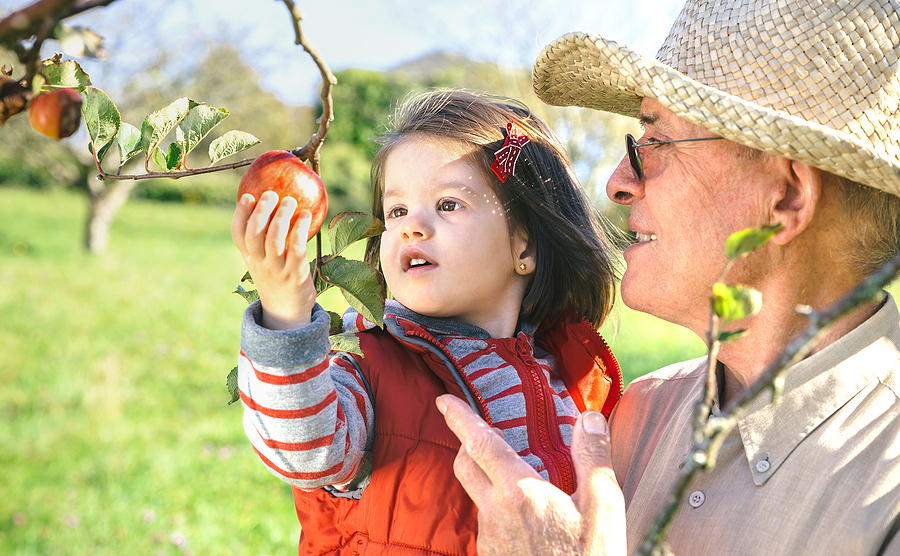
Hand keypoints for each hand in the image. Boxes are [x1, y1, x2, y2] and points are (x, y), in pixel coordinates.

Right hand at [232, 190, 317, 329]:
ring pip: (274, 239)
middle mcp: (260, 263)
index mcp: (250, 258)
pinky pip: (296, 248)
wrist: (287, 312)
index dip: (240, 215)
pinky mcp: (295, 274)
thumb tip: (275, 205)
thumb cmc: (277, 278)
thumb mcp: (264, 261)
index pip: (238, 235)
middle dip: (261, 211)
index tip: (247, 196)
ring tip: (290, 201)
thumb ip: (264, 239)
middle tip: (271, 194)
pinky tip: (306, 215)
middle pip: (255, 234)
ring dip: (281, 217)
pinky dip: (300, 229)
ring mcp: (277, 269)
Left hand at [437, 394, 625, 555]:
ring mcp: (490, 539)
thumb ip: (593, 457)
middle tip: (478, 433)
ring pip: (476, 496)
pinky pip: (487, 523)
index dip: (459, 417)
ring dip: (485, 479)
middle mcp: (495, 512)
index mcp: (519, 491)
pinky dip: (497, 508)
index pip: (480, 443)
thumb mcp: (603, 507)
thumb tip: (588, 418)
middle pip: (464, 466)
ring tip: (512, 477)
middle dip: (466, 444)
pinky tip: (523, 517)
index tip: (444, 399)